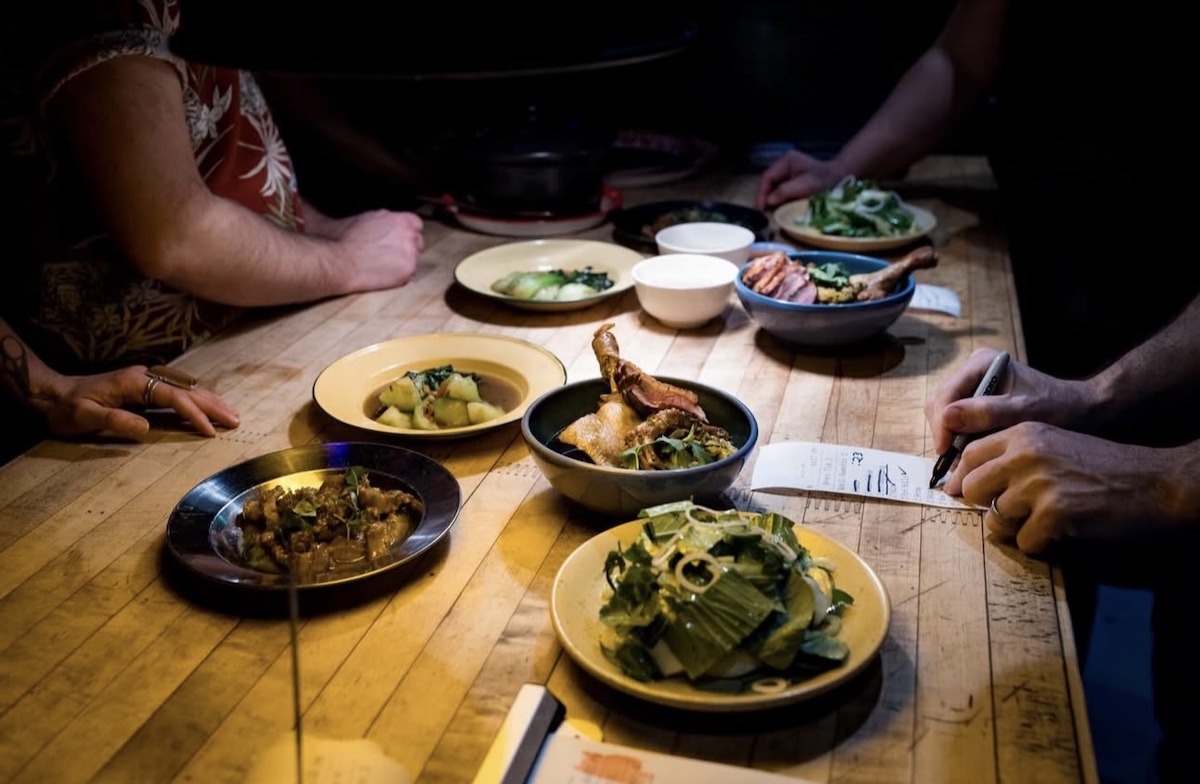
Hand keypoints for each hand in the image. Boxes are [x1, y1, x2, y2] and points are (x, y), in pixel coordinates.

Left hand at [40, 366, 238, 439]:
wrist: (52, 394)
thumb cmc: (67, 408)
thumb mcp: (85, 417)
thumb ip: (115, 420)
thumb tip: (146, 428)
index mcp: (135, 381)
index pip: (174, 397)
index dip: (194, 414)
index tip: (210, 431)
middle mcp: (146, 376)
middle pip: (188, 389)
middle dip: (213, 405)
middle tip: (235, 421)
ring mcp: (147, 379)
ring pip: (187, 388)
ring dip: (210, 401)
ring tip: (231, 414)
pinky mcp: (146, 386)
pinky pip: (179, 392)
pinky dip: (198, 400)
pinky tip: (208, 407)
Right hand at [334, 209, 423, 291]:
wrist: (340, 260)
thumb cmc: (346, 239)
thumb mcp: (367, 218)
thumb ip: (385, 220)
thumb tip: (387, 224)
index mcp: (399, 219)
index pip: (416, 224)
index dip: (408, 232)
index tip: (400, 239)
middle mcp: (408, 234)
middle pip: (418, 242)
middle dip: (408, 248)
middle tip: (390, 254)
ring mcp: (411, 253)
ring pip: (414, 259)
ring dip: (403, 262)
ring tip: (383, 265)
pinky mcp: (408, 270)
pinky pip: (409, 274)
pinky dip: (399, 276)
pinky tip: (383, 274)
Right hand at [755, 150, 848, 209]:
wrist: (840, 178)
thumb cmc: (825, 180)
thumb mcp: (806, 185)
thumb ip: (786, 191)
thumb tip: (768, 200)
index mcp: (786, 161)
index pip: (767, 176)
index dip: (761, 193)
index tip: (761, 208)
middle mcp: (783, 164)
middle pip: (767, 181)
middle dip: (763, 196)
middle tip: (763, 211)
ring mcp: (786, 171)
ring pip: (771, 186)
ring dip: (769, 198)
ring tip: (768, 210)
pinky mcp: (790, 179)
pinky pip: (778, 189)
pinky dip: (776, 198)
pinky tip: (776, 206)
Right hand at [925, 348, 1094, 462]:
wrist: (1080, 409)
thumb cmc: (1057, 407)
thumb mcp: (1023, 411)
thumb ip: (986, 413)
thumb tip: (946, 417)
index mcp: (981, 363)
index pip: (946, 395)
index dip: (941, 425)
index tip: (946, 452)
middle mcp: (972, 371)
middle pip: (941, 404)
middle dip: (945, 432)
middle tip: (956, 461)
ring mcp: (974, 385)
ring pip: (945, 414)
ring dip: (951, 437)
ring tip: (966, 460)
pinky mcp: (977, 400)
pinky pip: (957, 420)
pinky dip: (960, 438)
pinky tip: (973, 452)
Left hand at [950, 422, 1182, 554]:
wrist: (1154, 482)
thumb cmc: (1103, 466)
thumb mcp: (1054, 443)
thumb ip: (1014, 455)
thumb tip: (966, 481)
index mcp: (1023, 433)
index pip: (969, 455)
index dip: (961, 478)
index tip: (960, 493)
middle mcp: (1025, 455)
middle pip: (971, 488)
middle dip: (984, 504)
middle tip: (1009, 511)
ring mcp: (1038, 485)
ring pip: (994, 518)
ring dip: (1015, 527)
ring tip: (1042, 520)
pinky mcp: (1054, 514)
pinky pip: (1023, 542)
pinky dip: (1039, 544)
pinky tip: (1061, 533)